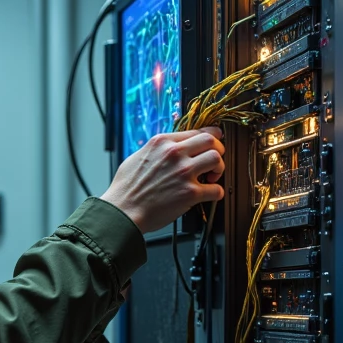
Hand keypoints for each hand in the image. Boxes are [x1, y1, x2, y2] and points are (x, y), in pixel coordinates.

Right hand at [101, 127, 224, 234]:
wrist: (123, 211)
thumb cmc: (126, 188)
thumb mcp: (138, 156)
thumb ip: (157, 150)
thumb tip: (169, 149)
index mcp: (162, 142)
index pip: (196, 131)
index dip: (211, 135)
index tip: (215, 139)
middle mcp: (174, 154)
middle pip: (211, 141)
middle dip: (218, 150)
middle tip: (215, 160)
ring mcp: (183, 172)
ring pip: (217, 160)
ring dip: (219, 169)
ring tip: (212, 177)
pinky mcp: (189, 193)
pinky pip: (216, 189)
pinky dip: (216, 192)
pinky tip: (210, 194)